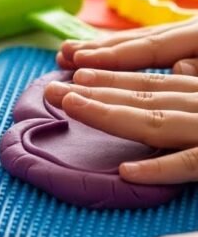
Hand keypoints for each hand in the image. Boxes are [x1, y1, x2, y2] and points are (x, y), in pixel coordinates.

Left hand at [44, 68, 197, 183]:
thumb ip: (193, 93)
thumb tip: (179, 66)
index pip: (151, 85)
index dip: (112, 78)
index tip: (75, 74)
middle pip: (143, 99)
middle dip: (95, 92)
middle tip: (52, 90)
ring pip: (157, 123)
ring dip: (112, 115)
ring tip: (71, 107)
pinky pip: (189, 165)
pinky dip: (158, 167)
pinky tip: (125, 170)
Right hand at [57, 18, 197, 73]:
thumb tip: (179, 68)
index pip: (149, 47)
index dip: (114, 55)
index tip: (79, 59)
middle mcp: (187, 28)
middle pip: (136, 38)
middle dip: (97, 47)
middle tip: (62, 53)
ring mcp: (188, 31)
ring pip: (140, 38)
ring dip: (104, 46)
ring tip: (71, 51)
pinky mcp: (189, 38)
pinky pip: (152, 43)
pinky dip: (125, 48)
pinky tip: (106, 51)